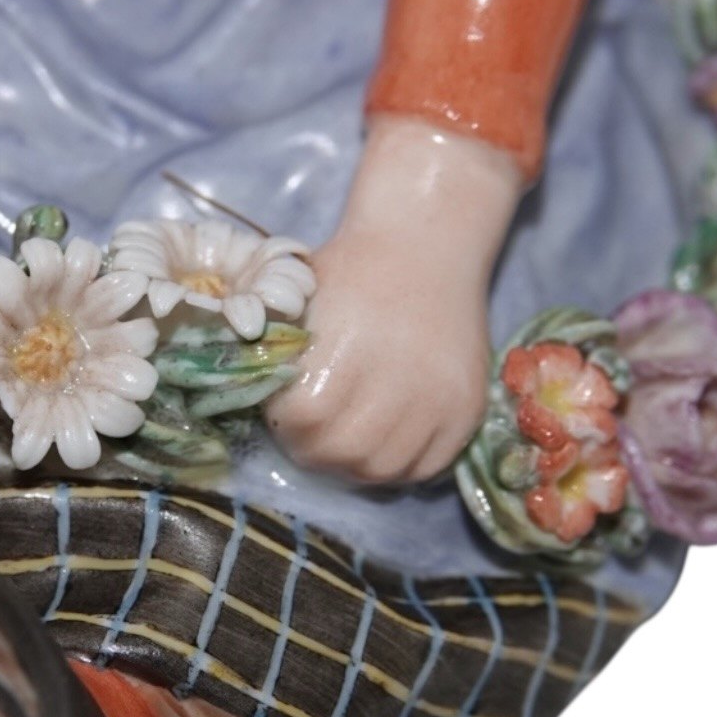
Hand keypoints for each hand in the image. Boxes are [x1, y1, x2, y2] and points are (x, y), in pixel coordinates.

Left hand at [267, 115, 524, 483]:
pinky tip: (381, 441)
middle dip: (315, 451)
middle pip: (343, 454)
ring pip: (383, 470)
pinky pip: (427, 467)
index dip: (284, 422)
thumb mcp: (300, 302)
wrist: (425, 247)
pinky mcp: (467, 410)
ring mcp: (437, 399)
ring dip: (355, 464)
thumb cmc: (350, 272)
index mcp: (346, 349)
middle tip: (310, 433)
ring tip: (345, 439)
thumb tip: (249, 402)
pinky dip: (399, 465)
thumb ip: (277, 355)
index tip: (283, 410)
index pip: (303, 421)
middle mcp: (397, 379)